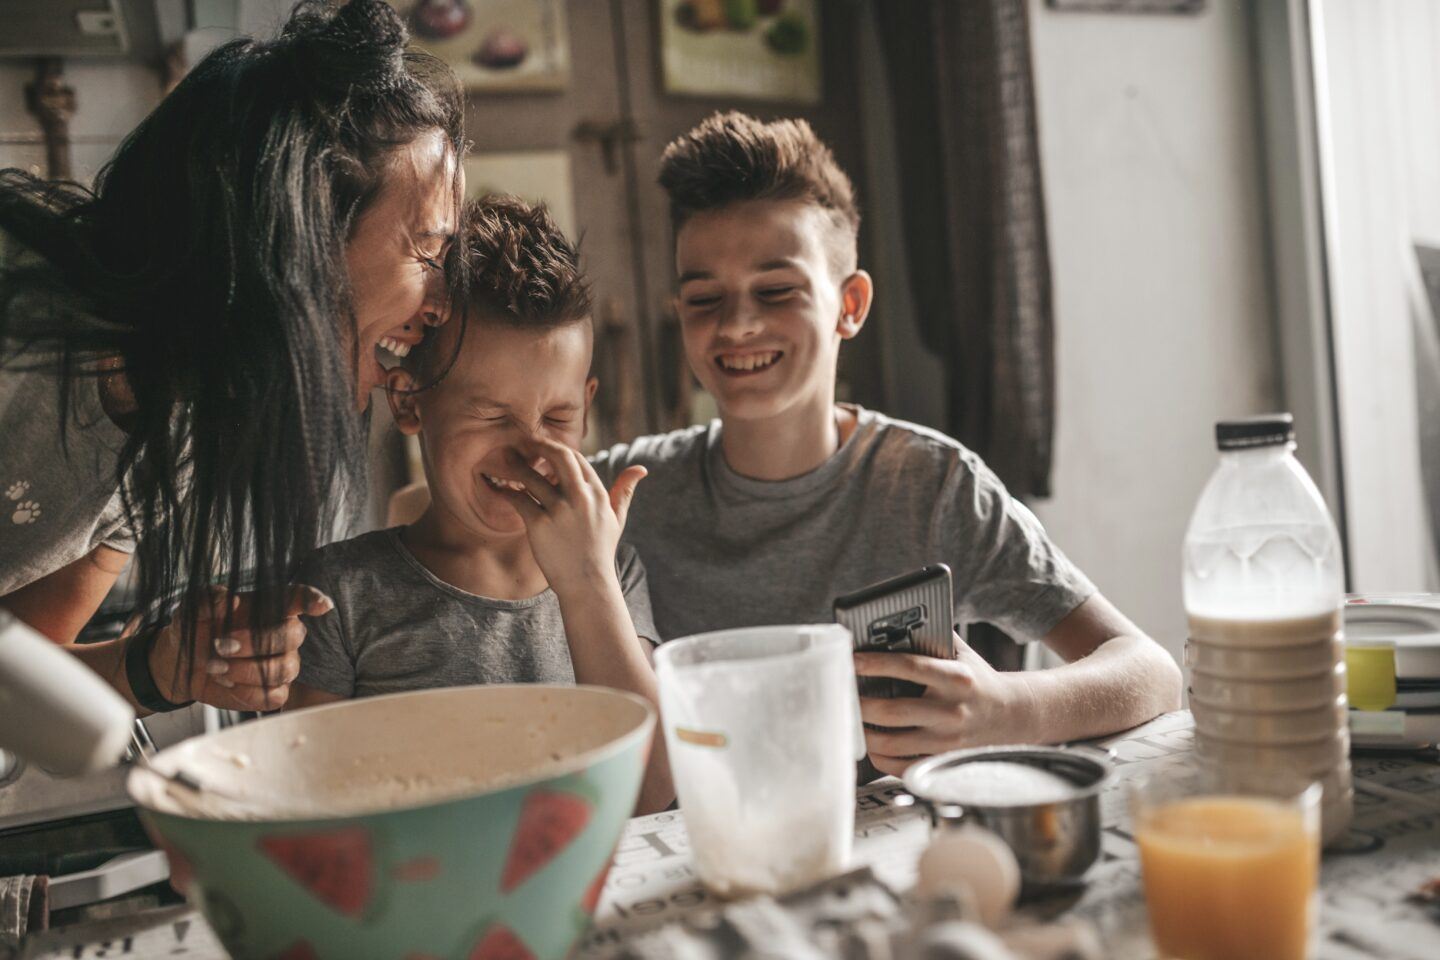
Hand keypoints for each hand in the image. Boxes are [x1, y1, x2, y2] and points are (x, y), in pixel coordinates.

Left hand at [147, 584, 331, 710]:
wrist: (181, 663)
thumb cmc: (195, 628)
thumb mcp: (192, 607)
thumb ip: (207, 600)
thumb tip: (228, 600)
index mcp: (270, 607)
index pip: (299, 598)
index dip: (313, 600)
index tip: (320, 606)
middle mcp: (282, 634)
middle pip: (294, 635)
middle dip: (256, 642)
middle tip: (220, 645)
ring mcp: (281, 664)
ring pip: (284, 668)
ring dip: (247, 670)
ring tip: (215, 666)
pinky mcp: (271, 691)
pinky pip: (274, 696)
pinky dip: (246, 692)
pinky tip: (226, 682)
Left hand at [495, 438, 645, 592]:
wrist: (588, 584)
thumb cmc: (600, 551)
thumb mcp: (617, 519)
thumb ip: (625, 490)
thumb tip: (641, 468)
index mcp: (597, 493)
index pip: (576, 458)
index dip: (557, 449)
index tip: (543, 447)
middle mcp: (580, 498)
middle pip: (559, 456)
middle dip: (539, 444)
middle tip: (523, 441)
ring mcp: (559, 511)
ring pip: (533, 476)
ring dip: (516, 465)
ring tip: (503, 459)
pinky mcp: (539, 525)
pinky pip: (518, 499)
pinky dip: (506, 491)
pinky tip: (499, 488)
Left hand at [853, 633, 1035, 777]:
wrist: (1014, 716)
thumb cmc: (978, 680)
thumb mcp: (962, 653)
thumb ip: (933, 636)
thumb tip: (891, 622)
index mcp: (957, 678)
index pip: (910, 667)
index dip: (876, 663)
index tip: (851, 659)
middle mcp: (952, 711)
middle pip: (892, 711)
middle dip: (860, 703)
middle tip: (843, 694)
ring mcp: (948, 742)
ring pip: (892, 743)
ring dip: (864, 732)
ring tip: (852, 719)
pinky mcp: (944, 762)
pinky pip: (902, 766)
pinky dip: (880, 757)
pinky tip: (871, 743)